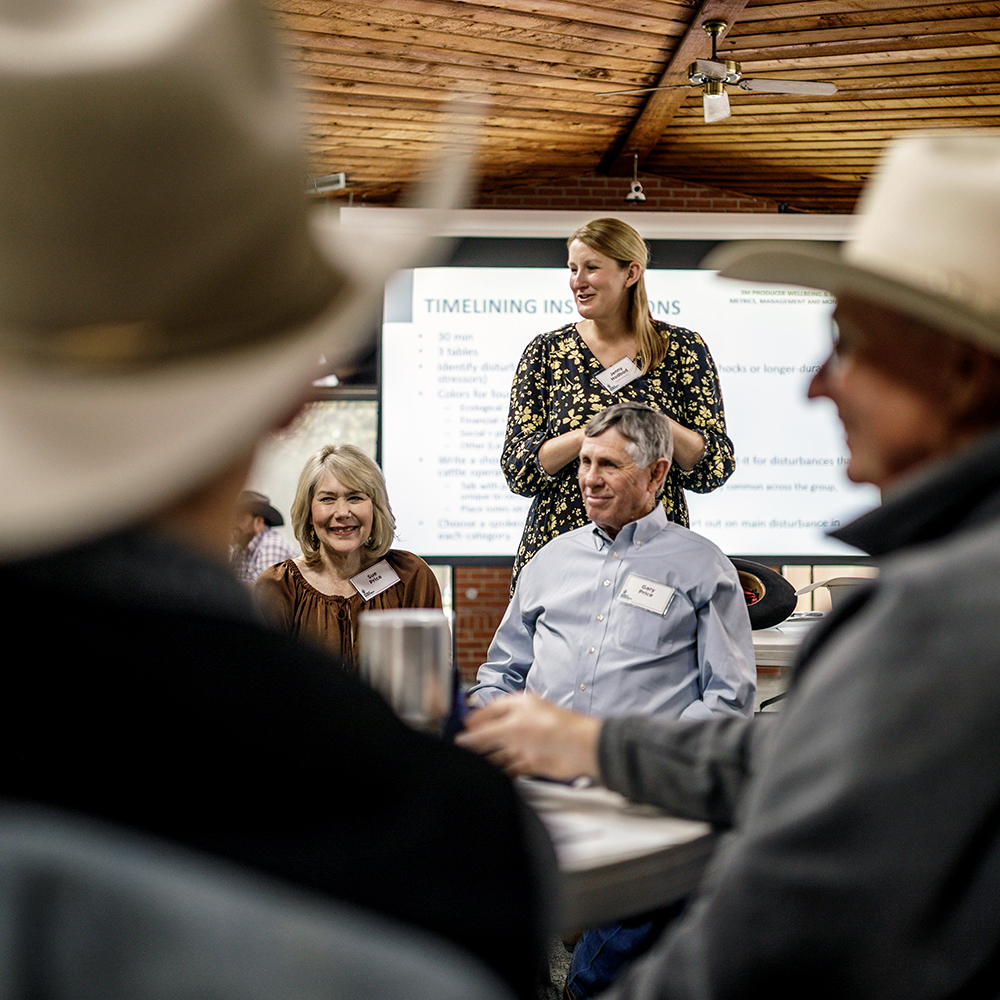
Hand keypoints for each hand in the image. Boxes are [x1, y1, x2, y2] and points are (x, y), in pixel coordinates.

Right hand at [456, 693, 601, 780]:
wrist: (580, 749)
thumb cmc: (552, 728)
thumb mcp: (511, 728)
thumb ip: (486, 734)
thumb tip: (464, 738)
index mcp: (518, 706)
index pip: (491, 710)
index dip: (476, 719)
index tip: (462, 729)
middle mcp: (523, 723)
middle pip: (496, 732)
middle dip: (481, 741)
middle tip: (463, 751)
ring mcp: (529, 743)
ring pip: (503, 751)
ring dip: (490, 759)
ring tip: (472, 766)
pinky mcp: (534, 761)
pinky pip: (513, 767)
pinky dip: (503, 772)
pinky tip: (492, 777)